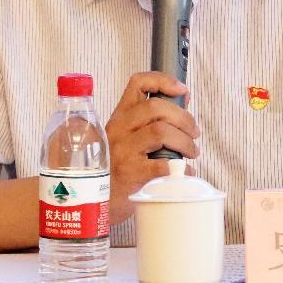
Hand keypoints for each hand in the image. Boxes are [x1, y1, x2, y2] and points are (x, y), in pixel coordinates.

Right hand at [104, 71, 199, 223]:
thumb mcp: (125, 139)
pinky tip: (184, 173)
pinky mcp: (130, 174)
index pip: (137, 84)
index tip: (182, 89)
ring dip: (185, 141)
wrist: (89, 202)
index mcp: (119, 117)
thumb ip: (150, 121)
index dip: (163, 80)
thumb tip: (182, 100)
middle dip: (183, 118)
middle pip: (156, 107)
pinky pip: (163, 166)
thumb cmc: (113, 169)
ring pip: (161, 131)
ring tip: (191, 152)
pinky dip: (181, 169)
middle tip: (194, 132)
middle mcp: (118, 130)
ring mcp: (122, 151)